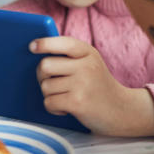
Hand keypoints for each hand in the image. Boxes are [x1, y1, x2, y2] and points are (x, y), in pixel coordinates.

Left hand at [31, 36, 153, 136]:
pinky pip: (49, 102)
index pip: (63, 43)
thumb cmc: (98, 86)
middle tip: (53, 82)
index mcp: (89, 53)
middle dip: (42, 76)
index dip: (45, 43)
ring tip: (66, 96)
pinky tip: (66, 108)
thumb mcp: (91, 64)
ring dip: (50, 95)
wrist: (120, 110)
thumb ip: (70, 57)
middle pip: (45, 65)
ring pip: (45, 86)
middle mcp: (86, 66)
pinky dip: (53, 108)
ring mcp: (82, 84)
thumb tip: (37, 56)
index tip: (32, 46)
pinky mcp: (77, 102)